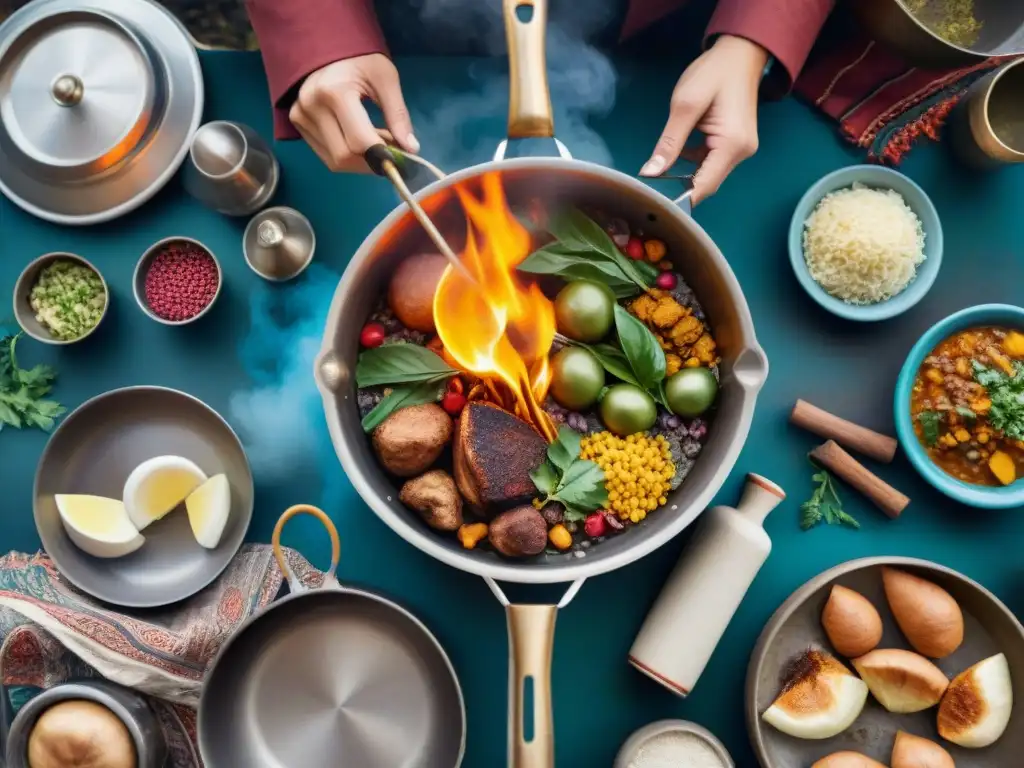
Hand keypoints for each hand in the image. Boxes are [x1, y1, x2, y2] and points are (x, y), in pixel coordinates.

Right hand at [289, 53, 418, 172]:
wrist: (327, 45)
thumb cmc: (360, 59)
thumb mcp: (386, 79)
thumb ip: (398, 115)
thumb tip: (411, 149)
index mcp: (335, 92)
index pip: (359, 141)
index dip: (383, 155)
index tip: (402, 156)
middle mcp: (312, 107)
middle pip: (344, 156)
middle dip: (372, 162)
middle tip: (391, 152)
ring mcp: (300, 116)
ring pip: (334, 161)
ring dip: (360, 162)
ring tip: (376, 143)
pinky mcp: (297, 123)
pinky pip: (325, 155)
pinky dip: (347, 157)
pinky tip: (359, 142)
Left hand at [640, 35, 768, 204]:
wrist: (740, 53)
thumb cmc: (713, 73)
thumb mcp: (685, 105)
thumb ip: (669, 142)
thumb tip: (650, 173)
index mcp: (732, 144)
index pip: (704, 186)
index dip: (681, 199)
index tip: (657, 205)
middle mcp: (741, 153)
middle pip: (707, 183)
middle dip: (681, 189)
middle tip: (651, 191)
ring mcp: (740, 149)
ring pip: (709, 174)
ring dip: (686, 176)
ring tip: (659, 174)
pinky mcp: (735, 144)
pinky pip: (711, 162)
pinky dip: (694, 164)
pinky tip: (676, 156)